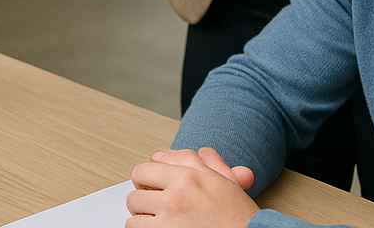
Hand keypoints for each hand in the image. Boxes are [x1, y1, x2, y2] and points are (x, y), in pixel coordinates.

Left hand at [127, 148, 257, 227]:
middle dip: (144, 198)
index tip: (153, 187)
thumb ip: (211, 163)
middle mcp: (176, 196)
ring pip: (133, 214)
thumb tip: (202, 152)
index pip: (146, 167)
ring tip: (159, 223)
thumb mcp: (227, 184)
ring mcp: (168, 220)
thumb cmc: (239, 219)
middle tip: (156, 207)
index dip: (149, 179)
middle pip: (136, 189)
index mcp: (189, 177)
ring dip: (143, 218)